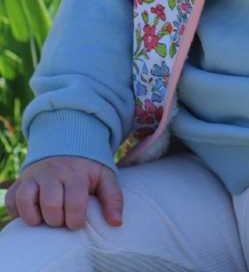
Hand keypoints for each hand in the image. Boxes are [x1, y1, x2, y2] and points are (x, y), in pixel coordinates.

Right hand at [4, 156, 122, 229]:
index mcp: (77, 172)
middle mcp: (54, 172)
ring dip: (35, 217)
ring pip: (26, 200)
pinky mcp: (19, 181)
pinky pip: (11, 200)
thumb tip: (117, 223)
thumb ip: (113, 198)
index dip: (76, 220)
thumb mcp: (104, 177)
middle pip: (51, 204)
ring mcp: (34, 175)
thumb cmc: (87, 169)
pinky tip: (32, 213)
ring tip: (46, 219)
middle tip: (62, 220)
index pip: (75, 202)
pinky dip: (18, 212)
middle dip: (57, 220)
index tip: (77, 223)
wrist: (67, 145)